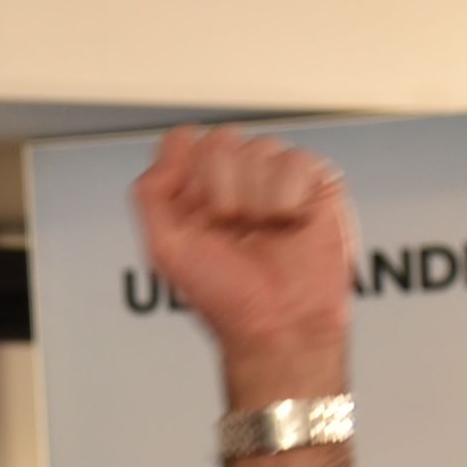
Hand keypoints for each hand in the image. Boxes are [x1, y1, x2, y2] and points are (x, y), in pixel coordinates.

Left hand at [131, 125, 353, 409]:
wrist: (279, 325)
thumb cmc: (225, 295)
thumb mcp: (164, 248)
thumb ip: (150, 193)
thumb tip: (177, 142)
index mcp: (196, 189)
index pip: (183, 142)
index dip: (187, 179)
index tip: (196, 219)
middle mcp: (236, 178)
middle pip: (219, 140)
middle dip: (218, 191)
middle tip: (231, 230)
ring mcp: (276, 177)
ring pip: (258, 148)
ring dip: (253, 202)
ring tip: (261, 233)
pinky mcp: (315, 182)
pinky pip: (295, 161)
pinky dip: (286, 199)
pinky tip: (289, 225)